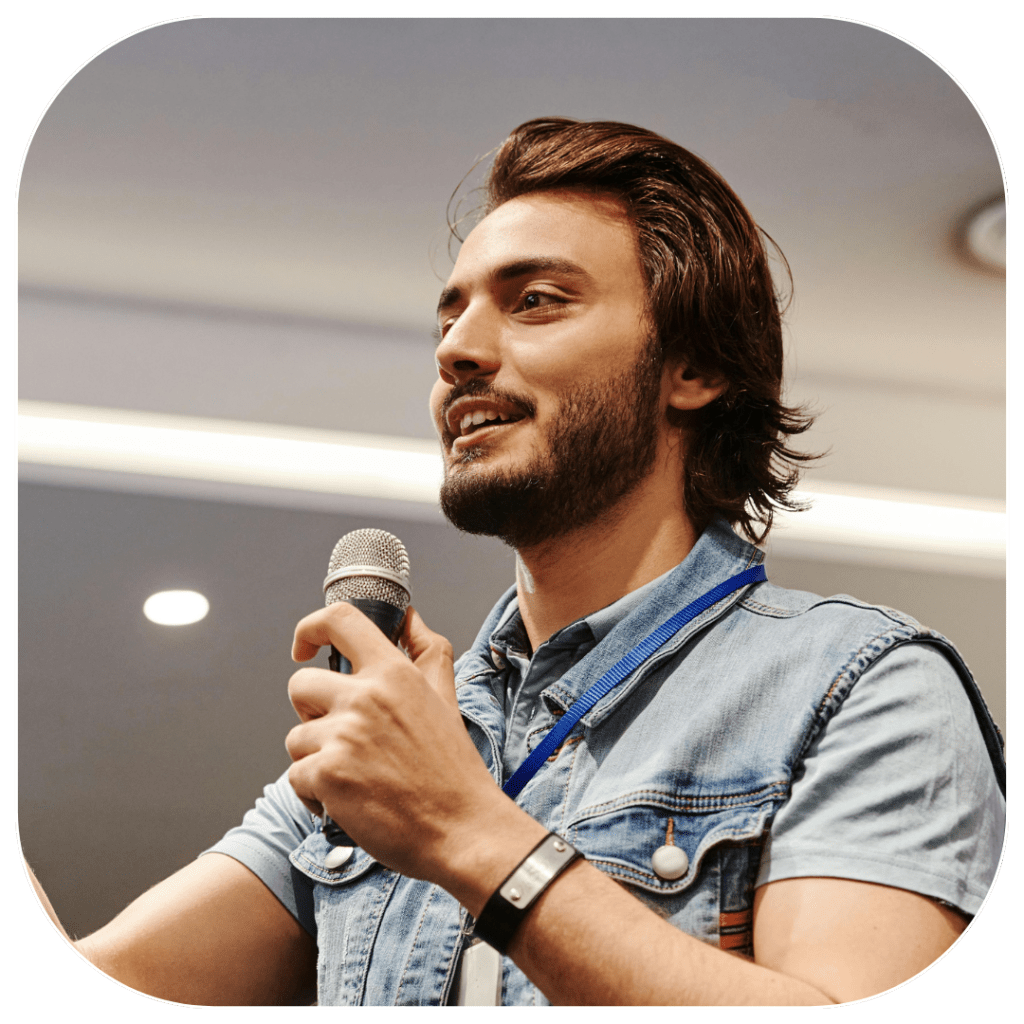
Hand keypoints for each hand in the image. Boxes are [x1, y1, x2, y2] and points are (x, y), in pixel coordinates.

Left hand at [285, 603, 515, 886]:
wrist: (462, 828)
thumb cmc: (453, 769)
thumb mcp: (446, 697)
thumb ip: (427, 650)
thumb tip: (410, 618)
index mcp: (394, 672)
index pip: (340, 620)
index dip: (310, 628)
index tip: (304, 647)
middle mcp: (366, 696)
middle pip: (300, 684)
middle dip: (311, 713)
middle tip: (342, 738)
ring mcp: (344, 734)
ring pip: (296, 737)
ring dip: (315, 760)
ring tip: (354, 777)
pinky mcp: (328, 774)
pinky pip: (295, 776)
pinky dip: (314, 794)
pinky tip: (348, 802)